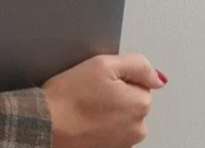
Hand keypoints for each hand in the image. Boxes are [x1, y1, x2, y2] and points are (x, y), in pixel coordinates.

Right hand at [41, 53, 166, 147]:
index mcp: (140, 104)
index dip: (116, 76)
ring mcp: (124, 143)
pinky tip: (84, 120)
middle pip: (131, 100)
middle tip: (90, 91)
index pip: (138, 81)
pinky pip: (109, 131)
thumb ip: (137, 65)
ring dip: (106, 111)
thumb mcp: (103, 64)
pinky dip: (99, 125)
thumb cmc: (69, 98)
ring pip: (120, 117)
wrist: (46, 125)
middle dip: (114, 94)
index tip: (99, 79)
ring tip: (84, 106)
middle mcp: (138, 128)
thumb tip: (158, 77)